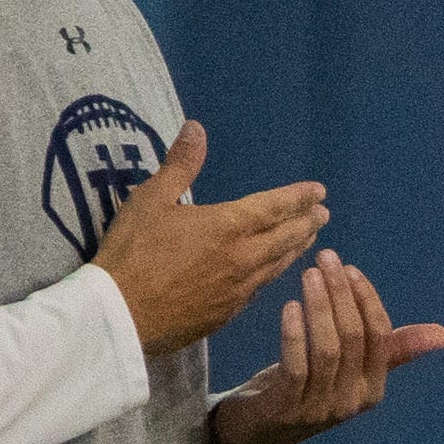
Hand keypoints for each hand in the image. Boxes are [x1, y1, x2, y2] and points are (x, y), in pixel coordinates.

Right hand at [93, 122, 329, 356]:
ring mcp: (237, 290)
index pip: (274, 207)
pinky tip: (272, 275)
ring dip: (296, 250)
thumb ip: (180, 165)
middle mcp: (242, 258)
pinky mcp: (226, 315)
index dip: (298, 197)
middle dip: (307, 223)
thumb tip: (197, 128)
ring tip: (309, 241)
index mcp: (227, 225)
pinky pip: (259, 290)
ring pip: (277, 266)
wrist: (120, 315)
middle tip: (324, 215)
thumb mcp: (151, 198)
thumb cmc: (133, 252)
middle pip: (285, 238)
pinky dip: (273, 276)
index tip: (319, 191)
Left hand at [206, 250, 443, 443]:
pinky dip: (295, 334)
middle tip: (326, 260)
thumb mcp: (349, 370)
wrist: (258, 435)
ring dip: (319, 307)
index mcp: (373, 389)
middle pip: (354, 338)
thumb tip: (443, 335)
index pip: (380, 337)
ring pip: (328, 350)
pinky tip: (290, 307)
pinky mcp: (288, 409)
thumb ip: (389, 349)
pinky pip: (296, 366)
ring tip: (308, 275)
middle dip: (342, 294)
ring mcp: (320, 407)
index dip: (367, 300)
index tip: (349, 269)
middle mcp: (352, 400)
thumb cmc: (307, 392)